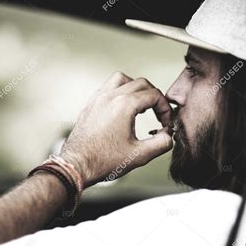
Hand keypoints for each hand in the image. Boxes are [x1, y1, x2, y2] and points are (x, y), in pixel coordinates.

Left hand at [60, 72, 172, 186]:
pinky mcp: (90, 105)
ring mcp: (98, 99)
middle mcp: (110, 97)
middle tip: (158, 113)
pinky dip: (120, 92)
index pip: (154, 95)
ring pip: (122, 79)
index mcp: (124, 105)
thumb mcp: (140, 155)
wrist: (77, 165)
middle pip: (141, 83)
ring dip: (136, 88)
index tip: (165, 122)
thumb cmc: (102, 160)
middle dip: (154, 97)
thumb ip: (161, 143)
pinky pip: (108, 87)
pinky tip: (123, 108)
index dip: (165, 108)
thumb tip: (168, 135)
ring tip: (141, 104)